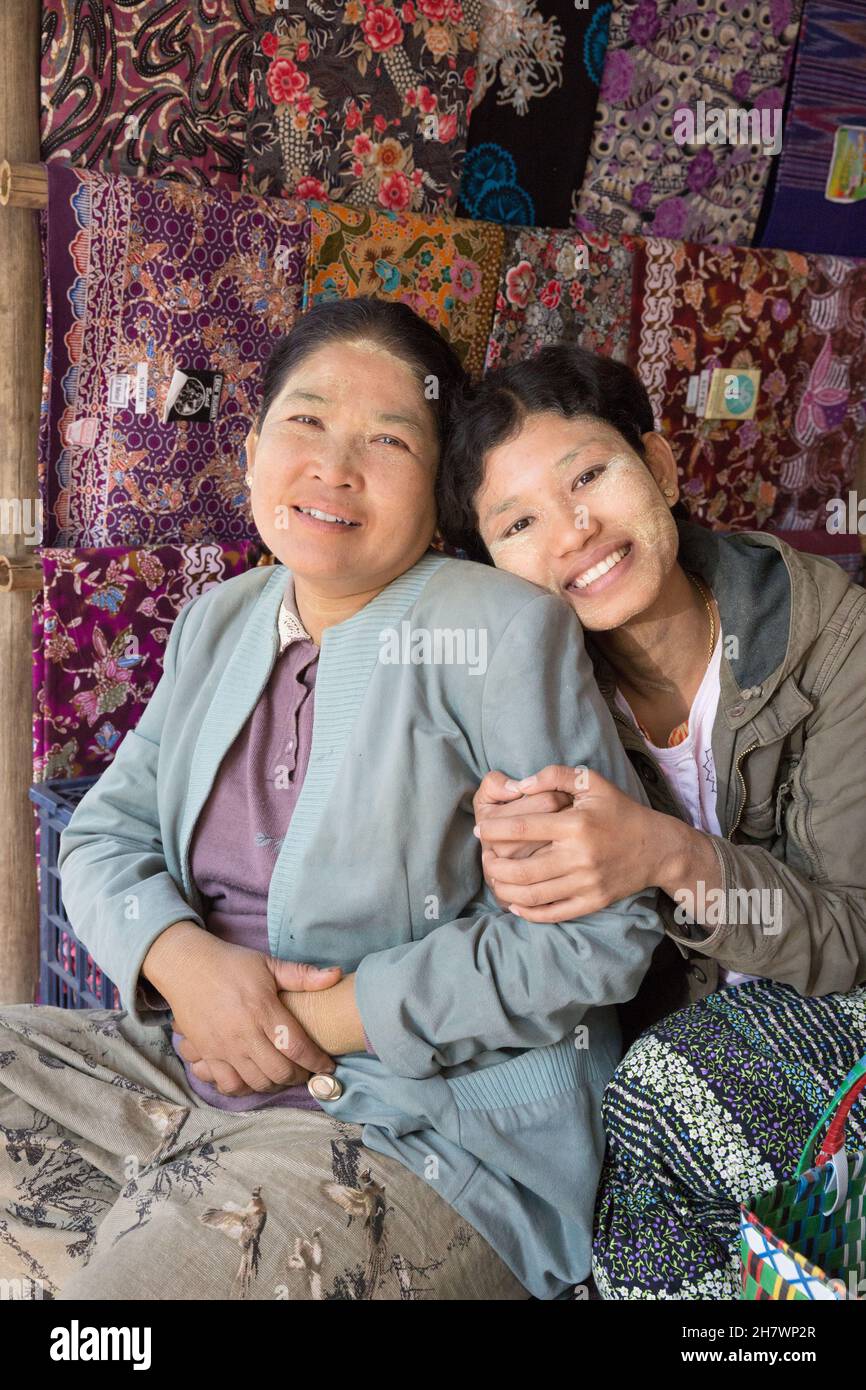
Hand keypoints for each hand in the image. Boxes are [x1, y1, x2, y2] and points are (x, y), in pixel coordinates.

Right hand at [141, 922, 341, 1097]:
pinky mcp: (207, 1054)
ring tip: (285, 1076)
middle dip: (300, 1076)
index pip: (296, 1046)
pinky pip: (229, 1085)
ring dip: (276, 1084)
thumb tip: (337, 975)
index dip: (317, 1061)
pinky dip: (246, 1088)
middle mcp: (244, 1033)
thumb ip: (302, 975)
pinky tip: (256, 1079)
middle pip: (280, 1071)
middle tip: (308, 1072)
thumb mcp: (268, 964)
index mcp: (263, 1009)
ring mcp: (223, 1047)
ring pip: (257, 1082)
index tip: (328, 1067)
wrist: (186, 966)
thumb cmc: (231, 963)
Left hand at [474, 765, 664, 920]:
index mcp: (575, 825)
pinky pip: (553, 913)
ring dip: (505, 890)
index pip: (523, 828)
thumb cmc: (618, 810)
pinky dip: (528, 912)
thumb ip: (554, 776)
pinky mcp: (592, 901)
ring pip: (532, 895)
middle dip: (493, 866)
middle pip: (522, 869)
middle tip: (484, 858)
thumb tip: (519, 785)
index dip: (495, 830)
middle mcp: (579, 856)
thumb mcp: (591, 782)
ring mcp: (586, 883)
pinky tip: (515, 903)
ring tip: (494, 879)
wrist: (657, 847)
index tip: (482, 829)